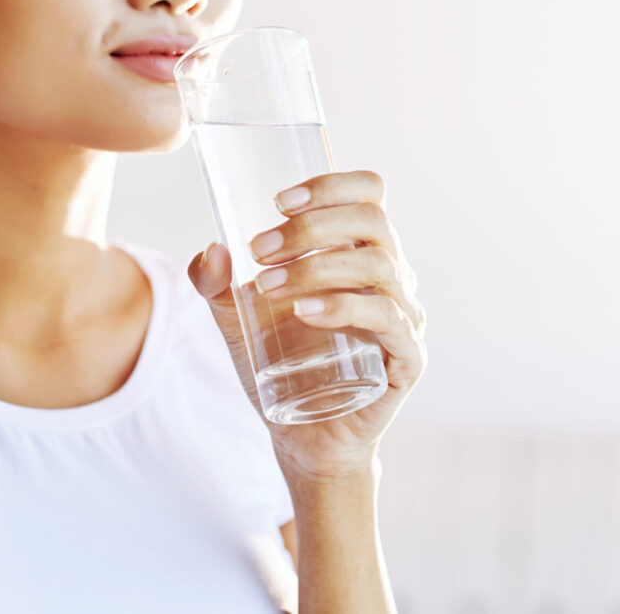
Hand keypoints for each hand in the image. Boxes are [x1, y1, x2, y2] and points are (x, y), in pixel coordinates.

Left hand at [187, 170, 427, 482]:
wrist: (306, 435)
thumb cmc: (282, 364)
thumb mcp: (236, 319)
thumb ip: (215, 285)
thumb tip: (211, 251)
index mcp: (360, 251)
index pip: (369, 194)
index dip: (331, 185)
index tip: (278, 201)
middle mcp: (392, 276)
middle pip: (373, 221)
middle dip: (312, 227)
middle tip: (259, 249)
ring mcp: (405, 315)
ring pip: (379, 267)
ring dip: (319, 266)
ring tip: (269, 285)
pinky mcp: (408, 357)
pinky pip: (388, 319)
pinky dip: (345, 308)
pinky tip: (306, 312)